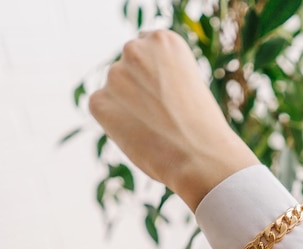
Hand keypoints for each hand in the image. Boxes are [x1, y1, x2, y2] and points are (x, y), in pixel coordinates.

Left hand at [89, 30, 257, 210]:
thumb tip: (134, 89)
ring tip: (154, 128)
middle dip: (138, 88)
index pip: (145, 49)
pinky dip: (115, 122)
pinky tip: (140, 134)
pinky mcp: (99, 100)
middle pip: (128, 68)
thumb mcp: (187, 84)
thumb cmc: (202, 126)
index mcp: (163, 40)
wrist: (201, 155)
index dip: (155, 76)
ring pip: (116, 89)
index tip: (167, 95)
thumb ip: (159, 75)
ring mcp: (114, 73)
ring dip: (128, 105)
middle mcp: (135, 48)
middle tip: (161, 115)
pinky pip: (102, 107)